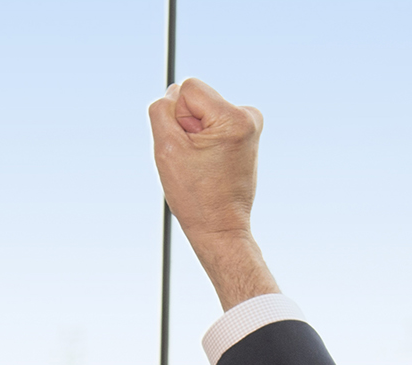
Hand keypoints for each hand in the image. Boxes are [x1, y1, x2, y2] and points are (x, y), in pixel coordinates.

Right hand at [148, 78, 277, 307]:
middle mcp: (249, 115)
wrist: (220, 228)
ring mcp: (251, 123)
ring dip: (195, 135)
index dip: (177, 117)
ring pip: (202, 111)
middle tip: (195, 160)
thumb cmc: (195, 196)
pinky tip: (210, 164)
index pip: (187, 88)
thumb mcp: (166, 149)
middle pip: (195, 97)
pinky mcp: (247, 133)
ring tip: (203, 164)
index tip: (188, 148)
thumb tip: (173, 93)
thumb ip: (161, 110)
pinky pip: (212, 122)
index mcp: (234, 116)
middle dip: (187, 125)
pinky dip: (205, 141)